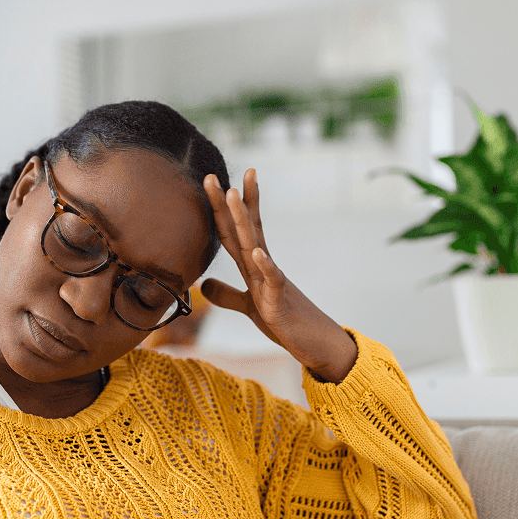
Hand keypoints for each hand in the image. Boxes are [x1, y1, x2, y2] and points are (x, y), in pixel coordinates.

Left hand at [202, 168, 358, 382]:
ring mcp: (271, 281)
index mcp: (252, 266)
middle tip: (213, 176)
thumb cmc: (283, 321)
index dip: (225, 207)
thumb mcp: (248, 307)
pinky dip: (265, 266)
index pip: (236, 231)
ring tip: (232, 195)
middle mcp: (262, 266)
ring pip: (254, 245)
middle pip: (242, 229)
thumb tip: (204, 284)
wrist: (313, 342)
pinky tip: (257, 252)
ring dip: (243, 220)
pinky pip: (273, 280)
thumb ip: (226, 294)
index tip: (215, 181)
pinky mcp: (279, 302)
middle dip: (229, 202)